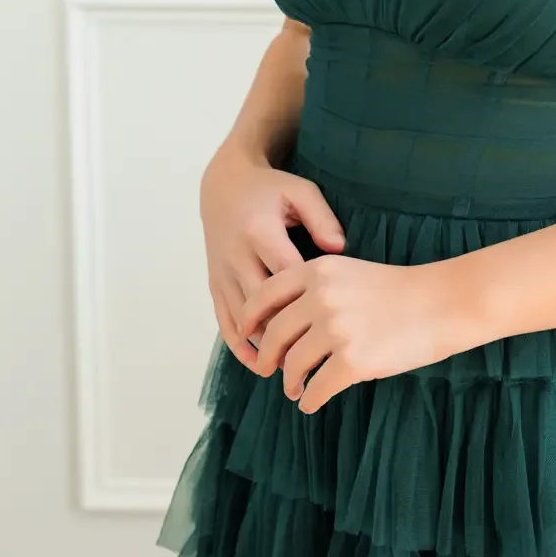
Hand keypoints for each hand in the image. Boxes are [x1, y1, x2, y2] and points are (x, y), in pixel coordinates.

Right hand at [199, 138, 345, 372]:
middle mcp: (236, 256)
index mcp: (260, 232)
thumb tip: (340, 249)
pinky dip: (240, 346)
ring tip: (293, 370)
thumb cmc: (271, 189)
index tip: (333, 326)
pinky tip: (260, 364)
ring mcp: (222, 273)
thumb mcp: (300, 192)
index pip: (286, 276)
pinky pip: (224, 322)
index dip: (307, 303)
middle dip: (285, 334)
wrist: (224, 185)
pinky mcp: (215, 284)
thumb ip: (322, 218)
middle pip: (262, 306)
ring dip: (264, 346)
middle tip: (316, 360)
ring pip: (242, 320)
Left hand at [238, 252, 466, 413]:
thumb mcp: (351, 273)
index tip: (245, 333)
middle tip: (267, 368)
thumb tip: (284, 325)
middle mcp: (322, 297)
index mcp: (319, 270)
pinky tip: (312, 402)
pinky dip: (310, 400)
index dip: (250, 316)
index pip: (266, 293)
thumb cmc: (398, 290)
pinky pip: (316, 389)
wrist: (441, 303)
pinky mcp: (353, 361)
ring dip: (290, 381)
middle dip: (267, 356)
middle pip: (275, 333)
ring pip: (293, 364)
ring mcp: (336, 329)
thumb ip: (316, 290)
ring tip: (294, 388)